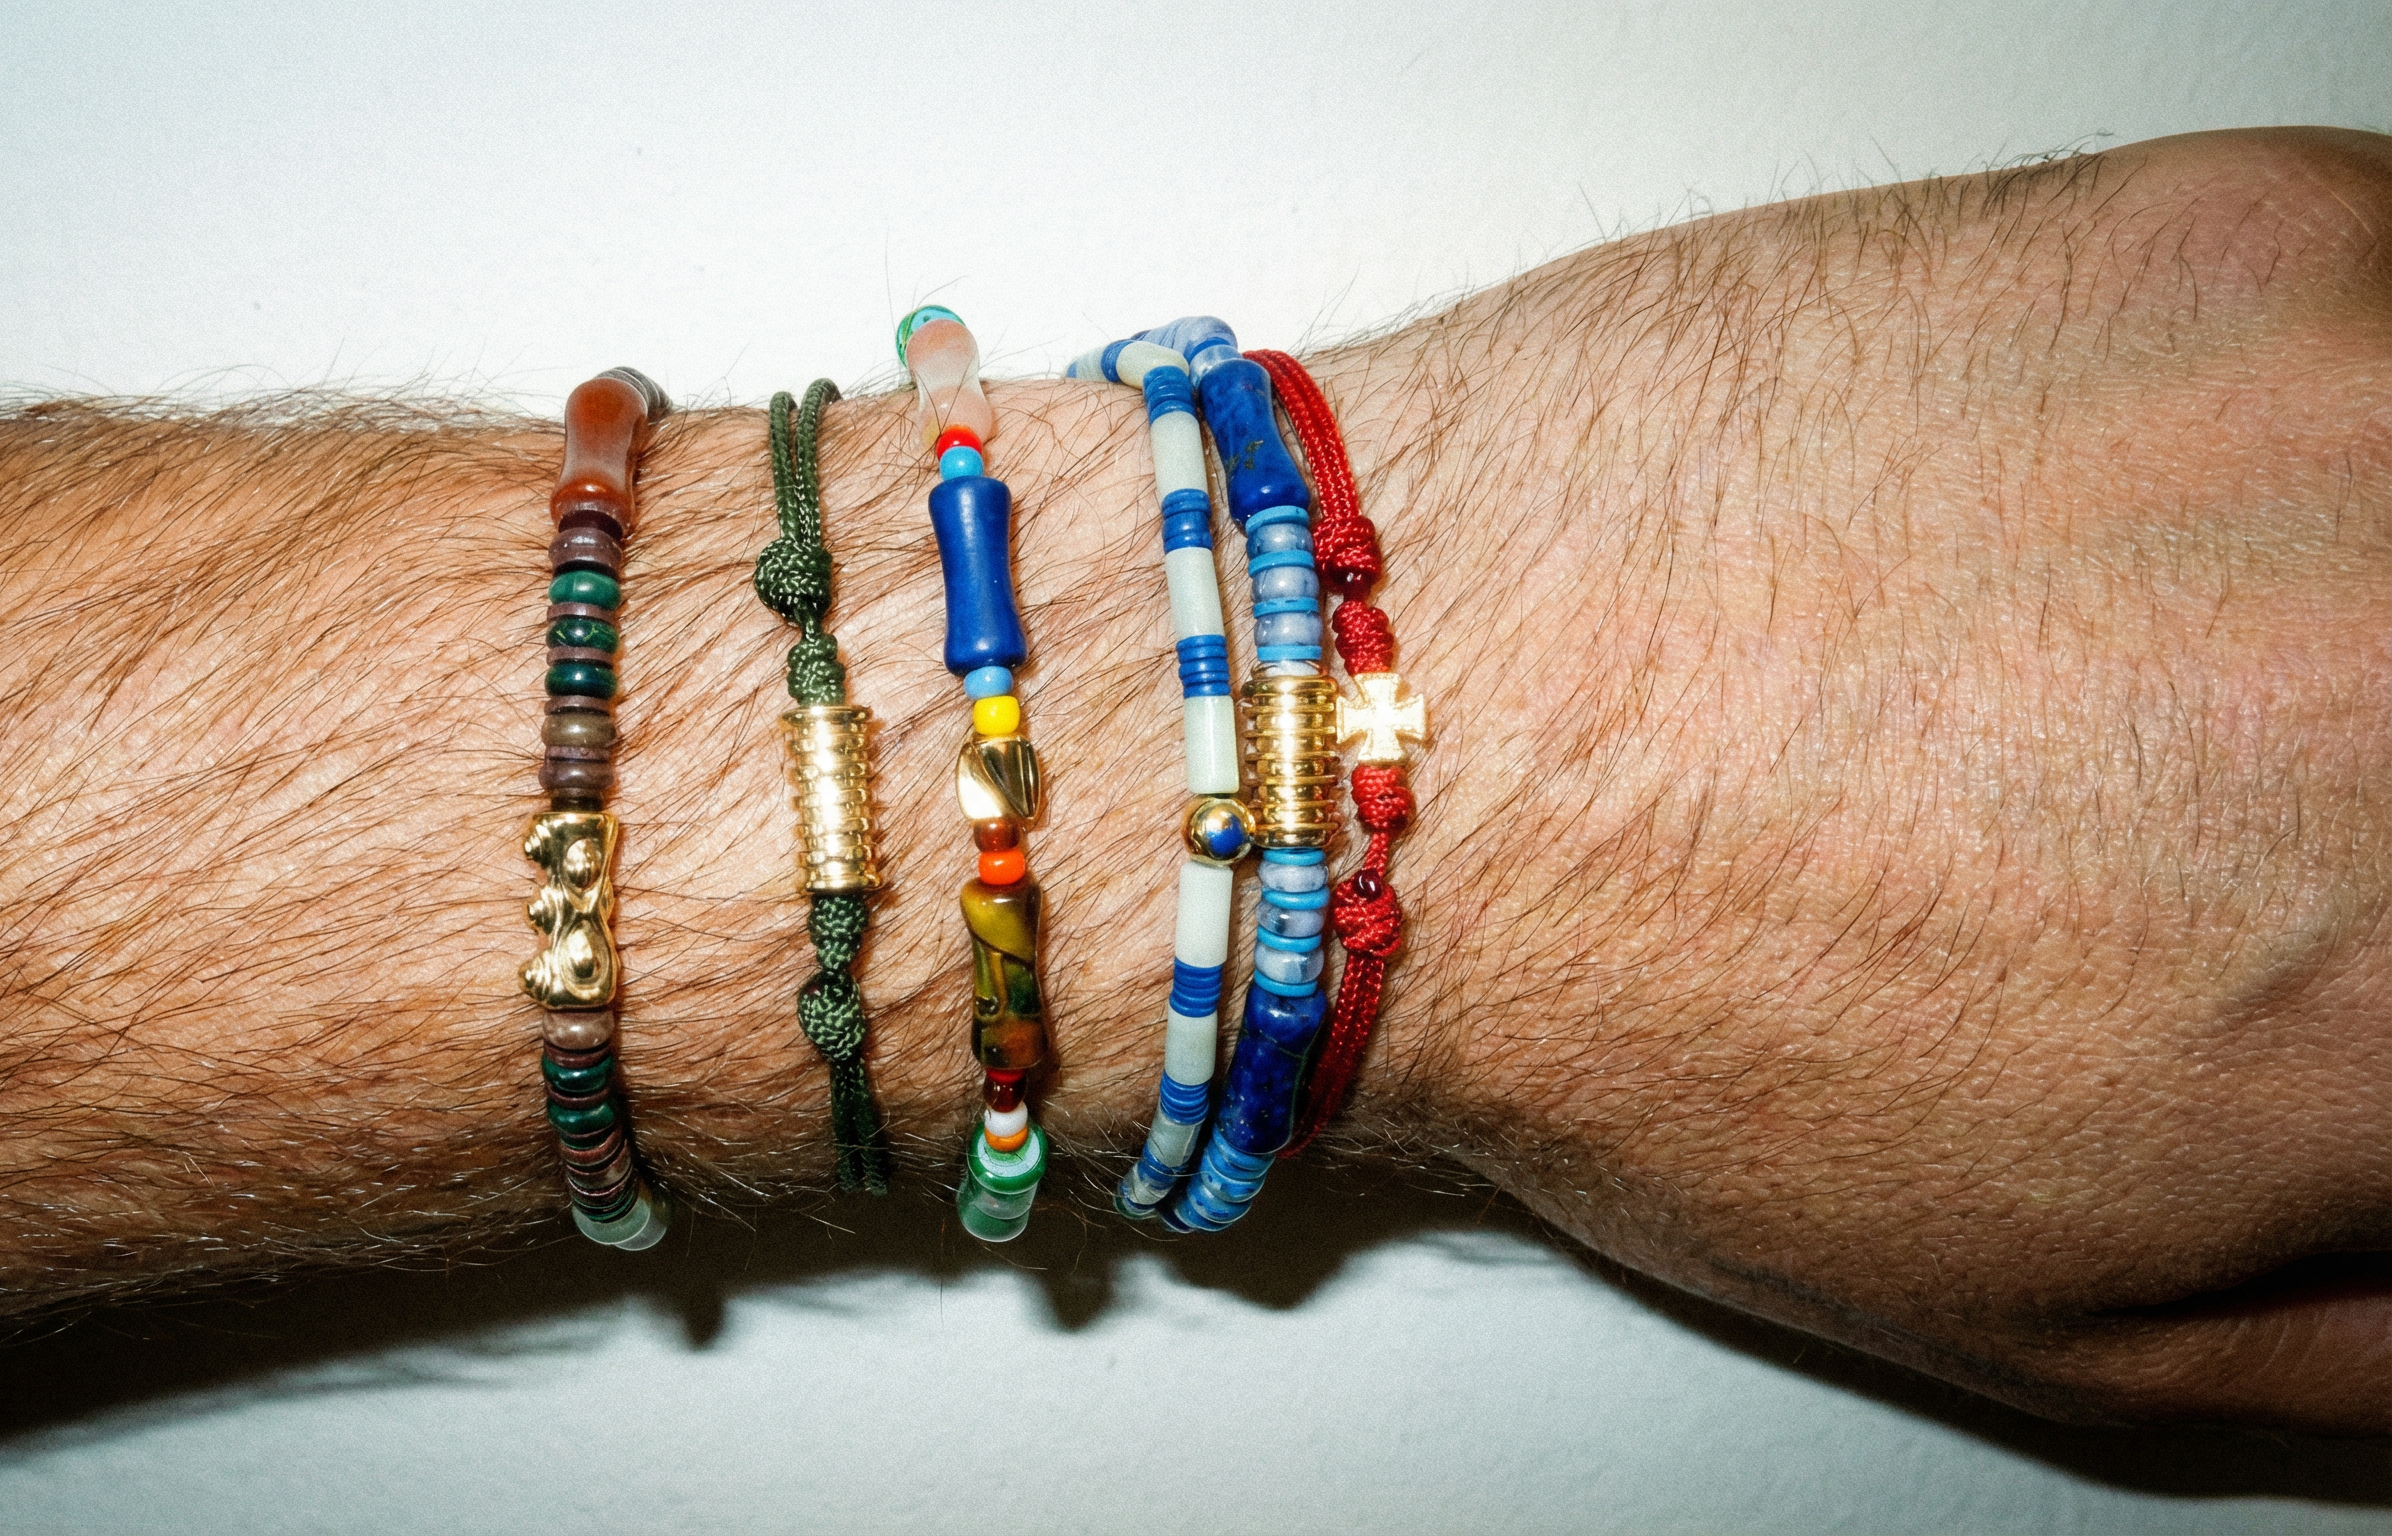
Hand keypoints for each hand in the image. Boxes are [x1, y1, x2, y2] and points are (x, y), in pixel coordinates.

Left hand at [1365, 126, 2390, 1430]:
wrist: (1398, 733)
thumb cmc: (1656, 1011)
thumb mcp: (2072, 1318)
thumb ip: (2383, 1319)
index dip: (2391, 935)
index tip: (2339, 908)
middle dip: (2376, 778)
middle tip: (2220, 785)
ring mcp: (2374, 430)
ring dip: (2361, 571)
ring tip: (2152, 649)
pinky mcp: (2254, 236)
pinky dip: (2315, 406)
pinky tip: (2111, 500)